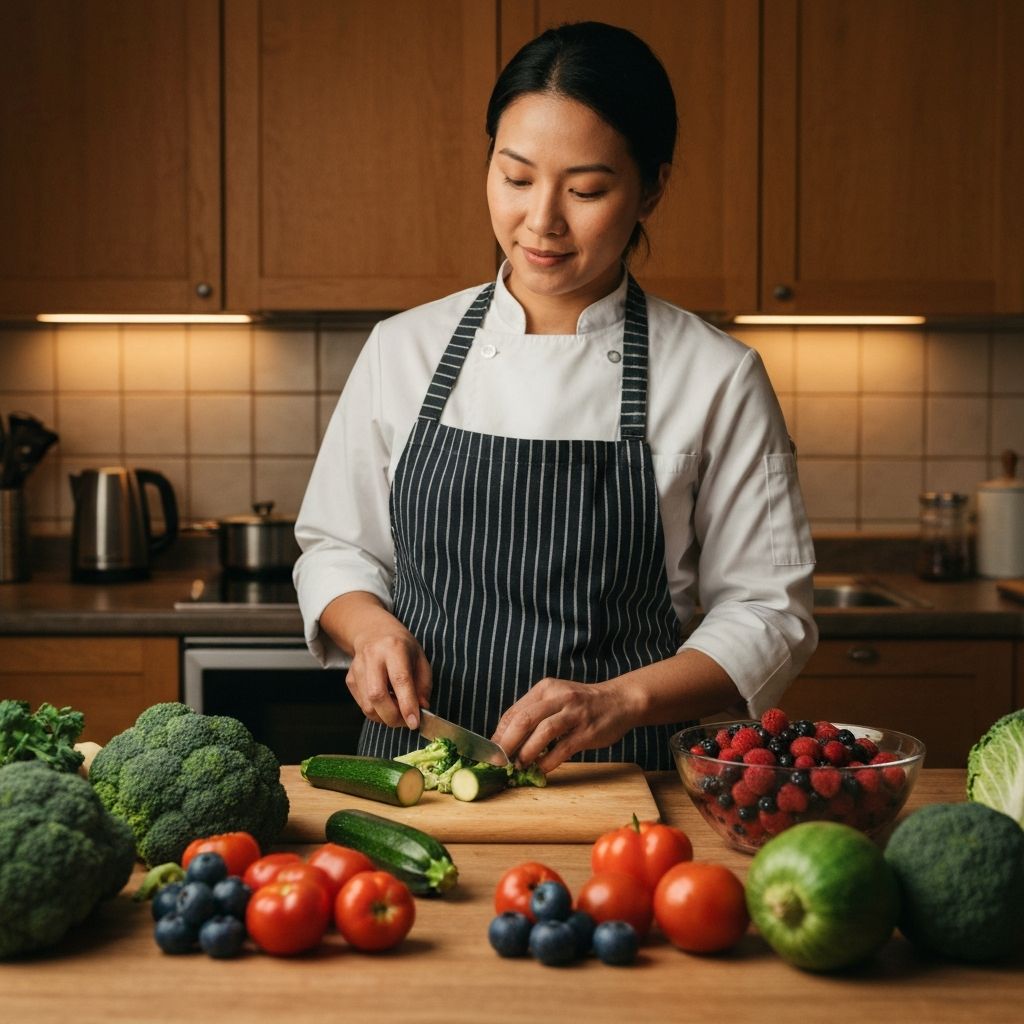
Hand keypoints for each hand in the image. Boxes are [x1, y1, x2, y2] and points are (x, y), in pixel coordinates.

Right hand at [321, 593, 431, 729]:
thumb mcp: (420, 658)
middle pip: (377, 695)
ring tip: (398, 713)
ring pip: (367, 705)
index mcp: (394, 647)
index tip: (414, 722)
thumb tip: (421, 708)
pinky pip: (363, 705)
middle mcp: (372, 657)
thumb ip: (423, 684)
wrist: (373, 631)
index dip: (407, 704)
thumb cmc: (401, 646)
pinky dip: (377, 712)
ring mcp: (357, 668)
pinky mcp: (349, 679)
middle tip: (406, 722)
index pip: (400, 680)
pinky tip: (386, 704)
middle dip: (393, 717)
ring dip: (385, 718)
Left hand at [491, 677, 639, 773]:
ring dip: (527, 752)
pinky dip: (548, 761)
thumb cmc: (583, 704)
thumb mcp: (557, 698)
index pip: (514, 711)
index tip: (492, 752)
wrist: (620, 701)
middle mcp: (559, 697)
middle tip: (500, 762)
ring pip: (543, 732)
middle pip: (524, 719)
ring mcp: (574, 713)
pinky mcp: (587, 731)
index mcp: (546, 688)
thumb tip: (508, 739)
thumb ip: (535, 713)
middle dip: (508, 743)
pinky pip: (563, 749)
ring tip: (519, 766)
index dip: (500, 733)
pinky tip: (540, 770)